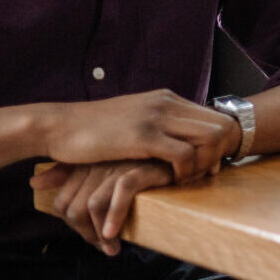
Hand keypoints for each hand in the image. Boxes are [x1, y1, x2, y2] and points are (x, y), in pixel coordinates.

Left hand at [31, 159, 175, 255]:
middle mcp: (98, 163)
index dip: (76, 228)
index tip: (96, 240)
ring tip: (113, 247)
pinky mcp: (142, 167)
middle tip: (106, 248)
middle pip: (73, 208)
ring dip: (100, 233)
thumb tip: (34, 183)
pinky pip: (120, 193)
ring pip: (92, 204)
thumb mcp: (102, 168)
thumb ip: (68, 173)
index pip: (62, 203)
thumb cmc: (141, 162)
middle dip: (86, 234)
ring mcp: (119, 165)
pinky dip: (115, 216)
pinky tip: (116, 233)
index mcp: (87, 164)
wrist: (182, 150)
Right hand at [40, 90, 237, 183]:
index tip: (208, 165)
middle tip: (204, 176)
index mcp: (166, 98)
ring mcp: (156, 117)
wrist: (57, 127)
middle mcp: (166, 103)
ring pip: (211, 138)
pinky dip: (185, 171)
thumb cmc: (92, 129)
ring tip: (188, 180)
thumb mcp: (132, 118)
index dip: (219, 144)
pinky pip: (184, 154)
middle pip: (222, 126)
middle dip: (220, 154)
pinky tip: (169, 181)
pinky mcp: (142, 136)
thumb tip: (176, 138)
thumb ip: (156, 123)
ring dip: (206, 164)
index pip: (216, 116)